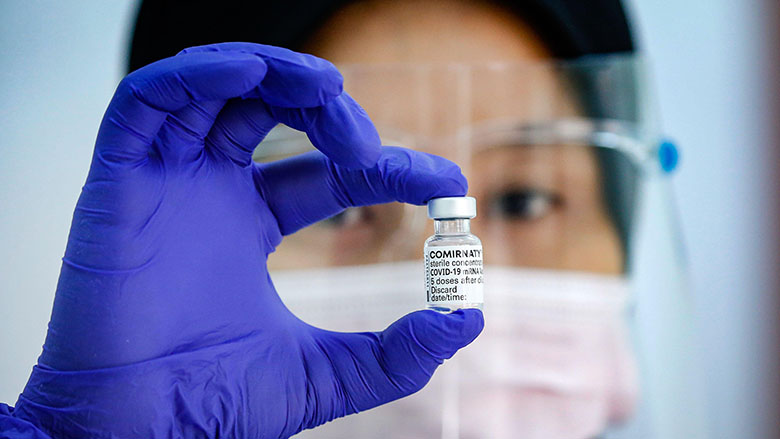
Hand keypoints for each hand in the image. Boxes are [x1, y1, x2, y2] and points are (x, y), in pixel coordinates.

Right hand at [0, 43, 482, 437]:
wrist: (141, 435)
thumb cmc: (215, 407)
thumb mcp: (327, 374)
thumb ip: (398, 353)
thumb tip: (468, 321)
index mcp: (251, 226)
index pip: (327, 171)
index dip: (385, 165)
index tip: (444, 181)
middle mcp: (210, 193)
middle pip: (272, 114)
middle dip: (331, 114)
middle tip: (370, 146)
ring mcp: (165, 182)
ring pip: (215, 89)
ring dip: (274, 72)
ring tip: (327, 87)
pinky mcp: (119, 181)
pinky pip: (145, 102)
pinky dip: (196, 75)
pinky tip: (248, 74)